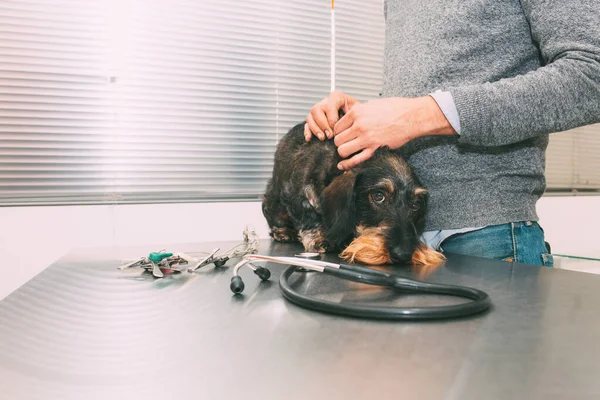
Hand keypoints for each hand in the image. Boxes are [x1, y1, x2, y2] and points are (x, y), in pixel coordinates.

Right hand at [304, 90, 359, 140]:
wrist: (358, 118)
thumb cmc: (359, 114)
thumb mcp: (359, 111)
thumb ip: (353, 115)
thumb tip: (345, 126)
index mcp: (336, 97)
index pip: (329, 106)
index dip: (331, 120)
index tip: (337, 130)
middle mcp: (325, 102)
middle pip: (316, 110)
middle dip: (322, 124)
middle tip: (329, 135)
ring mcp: (318, 111)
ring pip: (310, 117)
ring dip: (315, 129)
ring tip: (322, 138)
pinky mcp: (314, 119)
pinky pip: (306, 124)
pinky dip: (307, 131)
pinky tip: (309, 138)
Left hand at [333, 96, 455, 169]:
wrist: (412, 116)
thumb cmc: (395, 108)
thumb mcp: (372, 104)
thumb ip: (358, 112)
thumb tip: (349, 119)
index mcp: (357, 112)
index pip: (336, 126)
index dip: (338, 132)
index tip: (343, 135)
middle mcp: (359, 125)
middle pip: (337, 139)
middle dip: (340, 143)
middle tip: (345, 144)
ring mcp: (367, 138)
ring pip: (342, 150)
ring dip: (344, 152)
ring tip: (349, 151)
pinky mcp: (375, 148)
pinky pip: (356, 160)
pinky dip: (347, 164)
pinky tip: (343, 166)